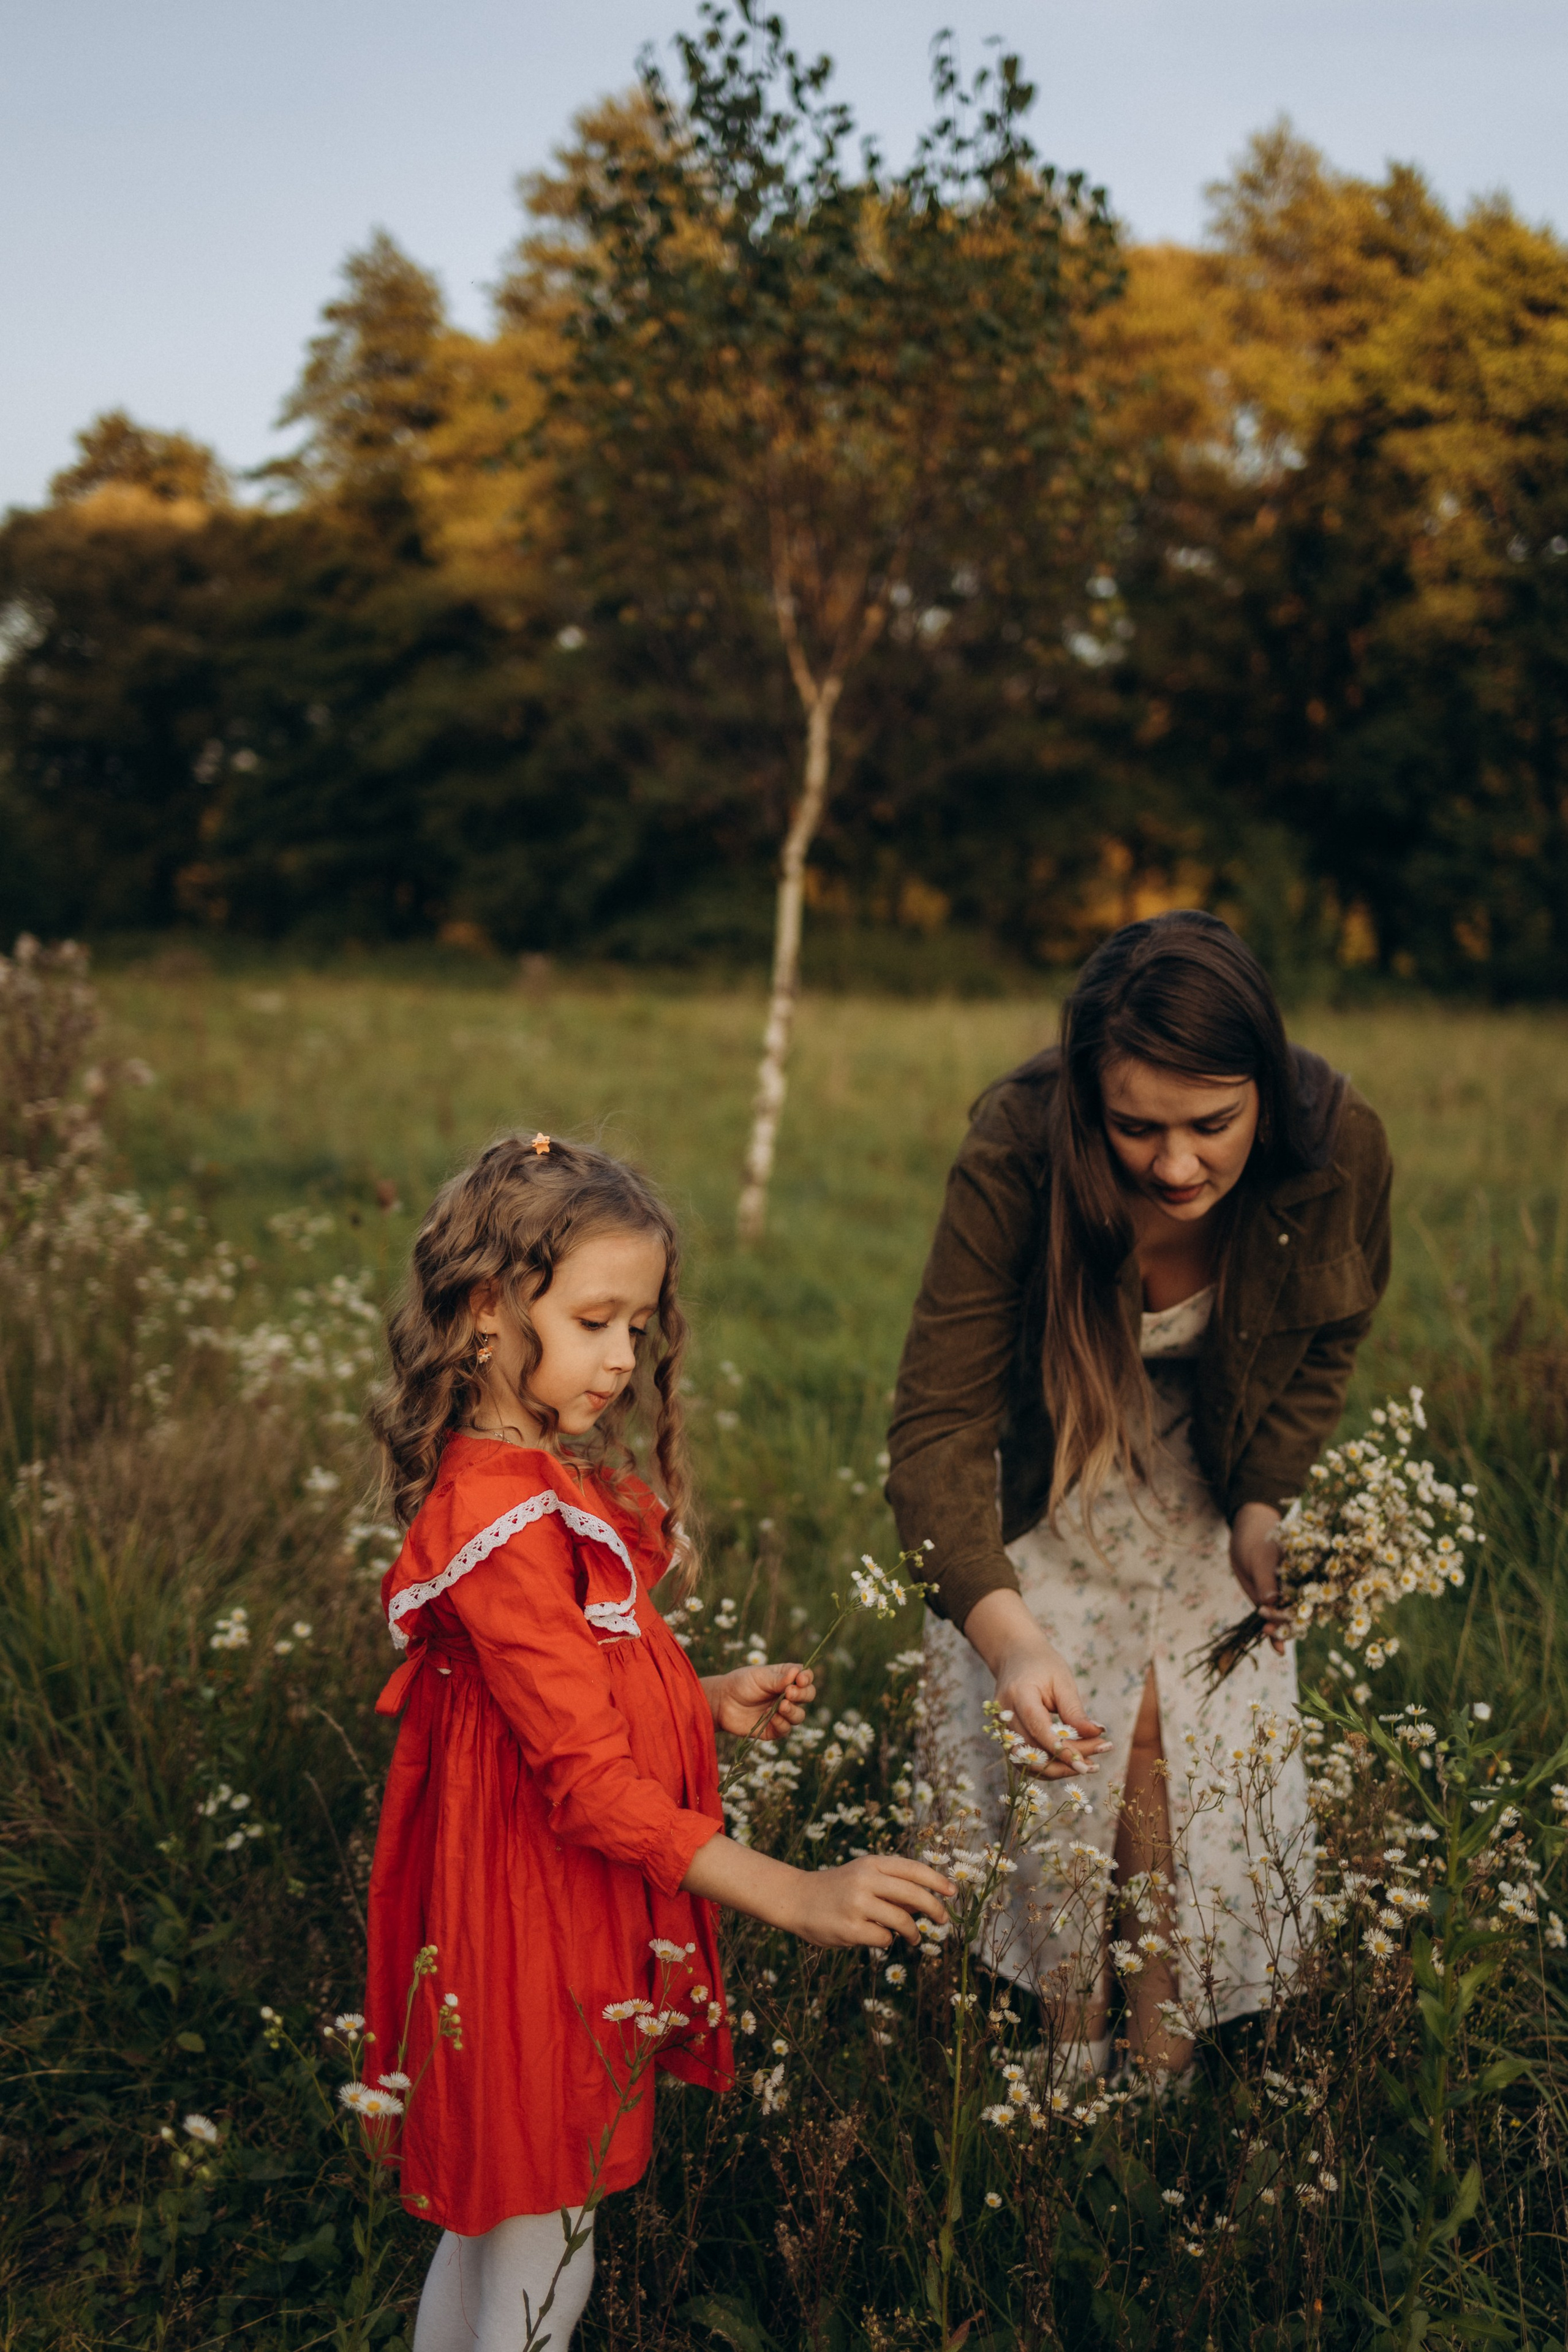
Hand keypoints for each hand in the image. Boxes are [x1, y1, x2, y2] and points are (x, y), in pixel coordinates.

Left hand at [704, 1661, 815, 1739]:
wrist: (722, 1703)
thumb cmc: (740, 1684)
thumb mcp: (759, 1677)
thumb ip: (778, 1679)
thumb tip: (798, 1673)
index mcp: (786, 1678)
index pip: (806, 1677)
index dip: (807, 1678)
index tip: (800, 1680)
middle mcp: (787, 1696)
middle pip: (808, 1696)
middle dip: (803, 1695)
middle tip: (789, 1693)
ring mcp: (782, 1713)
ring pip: (799, 1716)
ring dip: (793, 1711)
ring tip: (781, 1706)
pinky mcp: (774, 1729)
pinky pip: (786, 1729)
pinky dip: (781, 1723)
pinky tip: (770, 1716)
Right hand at [787, 1853, 956, 1949]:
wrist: (797, 1899)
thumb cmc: (837, 1888)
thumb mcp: (863, 1875)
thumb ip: (893, 1884)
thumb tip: (929, 1902)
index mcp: (872, 1863)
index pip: (913, 1869)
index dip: (937, 1880)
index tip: (953, 1891)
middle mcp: (866, 1880)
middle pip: (914, 1894)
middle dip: (935, 1908)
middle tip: (944, 1920)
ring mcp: (858, 1904)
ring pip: (902, 1920)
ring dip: (914, 1932)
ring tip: (914, 1938)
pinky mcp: (851, 1929)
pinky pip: (884, 1939)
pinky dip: (887, 1941)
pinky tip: (876, 1937)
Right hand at [961, 1589, 1111, 1777]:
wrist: (1015, 1655)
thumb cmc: (1042, 1664)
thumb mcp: (1063, 1681)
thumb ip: (1075, 1711)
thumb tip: (1097, 1734)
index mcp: (1018, 1694)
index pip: (1039, 1730)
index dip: (1063, 1751)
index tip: (1087, 1765)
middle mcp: (1005, 1714)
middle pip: (1034, 1750)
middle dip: (1066, 1762)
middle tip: (1095, 1765)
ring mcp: (1001, 1727)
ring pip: (1027, 1763)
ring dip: (1058, 1769)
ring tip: (1087, 1765)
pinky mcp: (1005, 1736)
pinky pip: (1025, 1761)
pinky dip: (1047, 1766)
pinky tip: (1069, 1763)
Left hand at [1230, 1503, 1290, 1654]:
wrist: (1246, 1538)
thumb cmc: (1257, 1542)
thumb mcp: (1261, 1558)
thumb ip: (1266, 1580)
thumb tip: (1271, 1602)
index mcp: (1305, 1575)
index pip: (1307, 1598)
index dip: (1297, 1611)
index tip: (1279, 1615)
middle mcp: (1300, 1589)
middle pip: (1300, 1613)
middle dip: (1287, 1624)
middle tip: (1268, 1630)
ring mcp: (1287, 1598)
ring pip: (1290, 1620)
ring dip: (1281, 1630)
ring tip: (1266, 1634)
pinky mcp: (1274, 1604)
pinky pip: (1278, 1621)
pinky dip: (1276, 1633)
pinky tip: (1277, 1649)